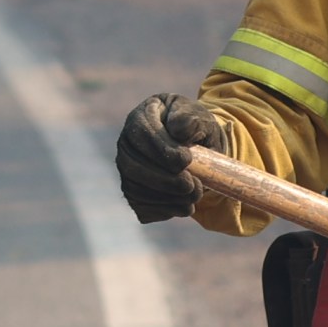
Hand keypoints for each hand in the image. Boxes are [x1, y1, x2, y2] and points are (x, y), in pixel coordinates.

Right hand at [115, 93, 227, 225]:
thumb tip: (179, 130)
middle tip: (193, 185)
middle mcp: (127, 145)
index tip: (187, 160)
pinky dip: (165, 210)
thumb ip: (190, 118)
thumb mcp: (198, 116)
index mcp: (140, 119)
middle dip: (165, 180)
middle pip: (133, 166)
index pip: (140, 133)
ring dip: (167, 197)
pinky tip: (186, 205)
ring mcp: (127, 171)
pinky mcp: (134, 193)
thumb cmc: (195, 129)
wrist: (200, 150)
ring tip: (195, 194)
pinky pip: (142, 206)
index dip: (161, 149)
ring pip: (136, 189)